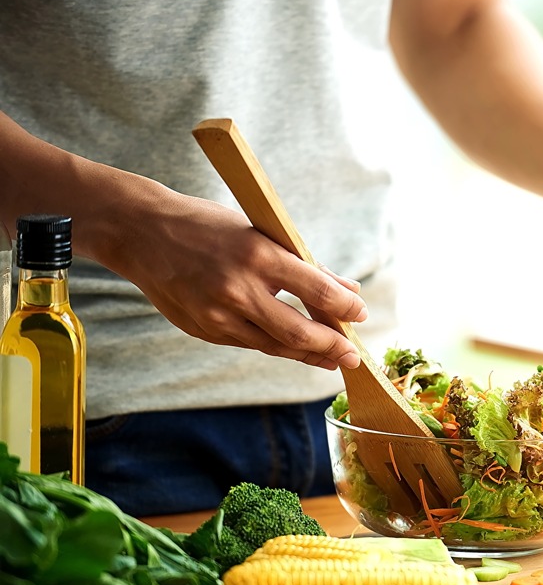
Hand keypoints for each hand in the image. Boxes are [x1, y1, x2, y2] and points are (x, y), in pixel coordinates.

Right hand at [108, 188, 367, 369]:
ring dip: (308, 354)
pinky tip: (295, 347)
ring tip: (331, 358)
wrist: (139, 232)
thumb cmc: (207, 226)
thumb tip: (349, 290)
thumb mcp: (260, 232)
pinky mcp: (203, 330)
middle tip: (353, 356)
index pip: (317, 290)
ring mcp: (217, 314)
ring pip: (275, 345)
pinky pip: (250, 343)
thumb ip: (306, 265)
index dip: (345, 308)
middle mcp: (238, 289)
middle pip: (299, 332)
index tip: (361, 315)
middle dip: (332, 347)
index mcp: (258, 255)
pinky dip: (276, 346)